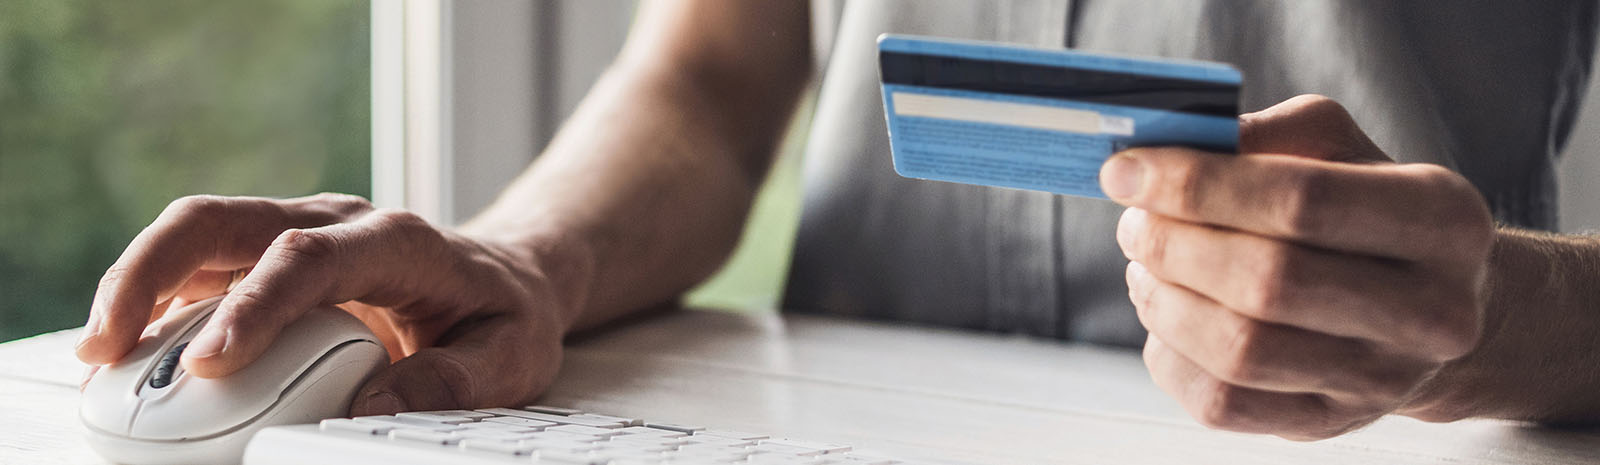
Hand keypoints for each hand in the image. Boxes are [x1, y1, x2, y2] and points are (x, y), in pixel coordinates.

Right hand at [74, 193, 580, 414]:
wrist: (509, 277)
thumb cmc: (505, 317)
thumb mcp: (509, 356)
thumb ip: (452, 381)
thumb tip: (374, 409)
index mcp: (396, 241)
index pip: (309, 257)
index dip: (255, 305)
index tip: (213, 363)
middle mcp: (336, 222)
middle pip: (223, 221)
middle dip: (151, 273)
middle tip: (109, 345)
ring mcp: (297, 231)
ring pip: (197, 235)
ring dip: (138, 286)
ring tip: (102, 355)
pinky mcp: (272, 257)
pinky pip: (202, 267)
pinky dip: (158, 303)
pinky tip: (136, 352)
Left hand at [1101, 95, 1494, 439]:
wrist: (1422, 303)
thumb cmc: (1360, 206)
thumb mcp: (1336, 147)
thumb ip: (1263, 134)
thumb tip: (1167, 151)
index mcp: (1443, 218)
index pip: (1301, 201)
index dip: (1197, 185)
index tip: (1125, 171)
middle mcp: (1431, 311)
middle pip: (1268, 282)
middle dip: (1174, 245)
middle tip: (1134, 223)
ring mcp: (1383, 380)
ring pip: (1241, 350)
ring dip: (1165, 301)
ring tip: (1146, 267)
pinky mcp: (1329, 424)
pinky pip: (1221, 402)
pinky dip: (1169, 355)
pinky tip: (1166, 316)